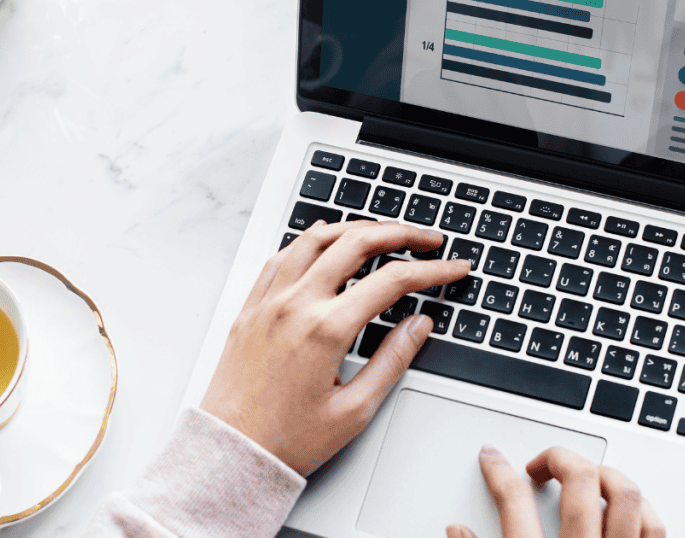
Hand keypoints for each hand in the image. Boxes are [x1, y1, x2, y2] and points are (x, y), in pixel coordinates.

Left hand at [200, 220, 469, 476]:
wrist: (231, 453)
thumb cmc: (287, 440)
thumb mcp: (355, 410)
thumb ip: (392, 360)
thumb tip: (420, 324)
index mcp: (325, 330)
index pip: (392, 281)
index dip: (432, 270)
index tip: (453, 268)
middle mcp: (295, 305)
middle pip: (356, 243)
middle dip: (400, 234)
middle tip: (427, 239)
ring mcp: (268, 302)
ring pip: (315, 239)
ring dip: (355, 228)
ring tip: (383, 232)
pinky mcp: (251, 307)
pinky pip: (281, 255)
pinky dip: (310, 240)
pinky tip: (325, 242)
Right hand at [447, 446, 664, 537]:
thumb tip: (455, 530)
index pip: (514, 501)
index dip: (498, 471)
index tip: (492, 457)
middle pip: (580, 481)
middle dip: (559, 458)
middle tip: (542, 465)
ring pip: (625, 495)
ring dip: (604, 476)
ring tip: (585, 478)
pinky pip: (653, 527)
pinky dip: (640, 509)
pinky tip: (622, 508)